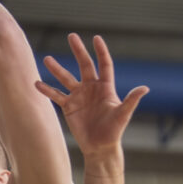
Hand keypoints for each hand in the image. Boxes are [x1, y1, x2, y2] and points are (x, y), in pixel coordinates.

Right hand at [35, 33, 147, 160]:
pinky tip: (37, 84)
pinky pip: (56, 95)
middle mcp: (91, 88)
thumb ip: (131, 100)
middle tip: (72, 36)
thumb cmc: (114, 131)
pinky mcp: (69, 107)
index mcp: (106, 87)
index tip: (96, 38)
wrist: (100, 147)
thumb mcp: (123, 115)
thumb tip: (145, 88)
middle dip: (78, 51)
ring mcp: (79, 96)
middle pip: (85, 65)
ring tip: (47, 59)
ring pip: (66, 78)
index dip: (101, 51)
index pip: (104, 65)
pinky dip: (47, 90)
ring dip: (57, 69)